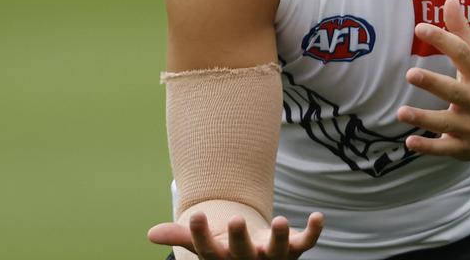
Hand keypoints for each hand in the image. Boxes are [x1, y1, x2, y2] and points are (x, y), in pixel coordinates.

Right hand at [147, 211, 324, 259]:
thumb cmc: (228, 249)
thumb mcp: (206, 244)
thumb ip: (181, 236)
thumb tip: (150, 235)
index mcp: (224, 259)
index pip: (210, 251)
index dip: (201, 234)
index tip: (197, 215)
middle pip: (242, 252)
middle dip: (240, 238)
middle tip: (236, 220)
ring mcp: (273, 255)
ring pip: (277, 249)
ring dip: (278, 236)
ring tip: (278, 219)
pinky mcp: (294, 248)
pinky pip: (306, 242)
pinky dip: (313, 230)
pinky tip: (318, 216)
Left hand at [396, 0, 469, 166]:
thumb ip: (462, 33)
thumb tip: (450, 0)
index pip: (463, 55)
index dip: (443, 40)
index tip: (421, 28)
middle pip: (454, 92)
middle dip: (433, 84)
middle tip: (410, 74)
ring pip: (446, 123)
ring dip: (424, 118)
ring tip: (401, 112)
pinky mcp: (463, 147)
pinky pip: (444, 149)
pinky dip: (428, 147)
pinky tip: (409, 143)